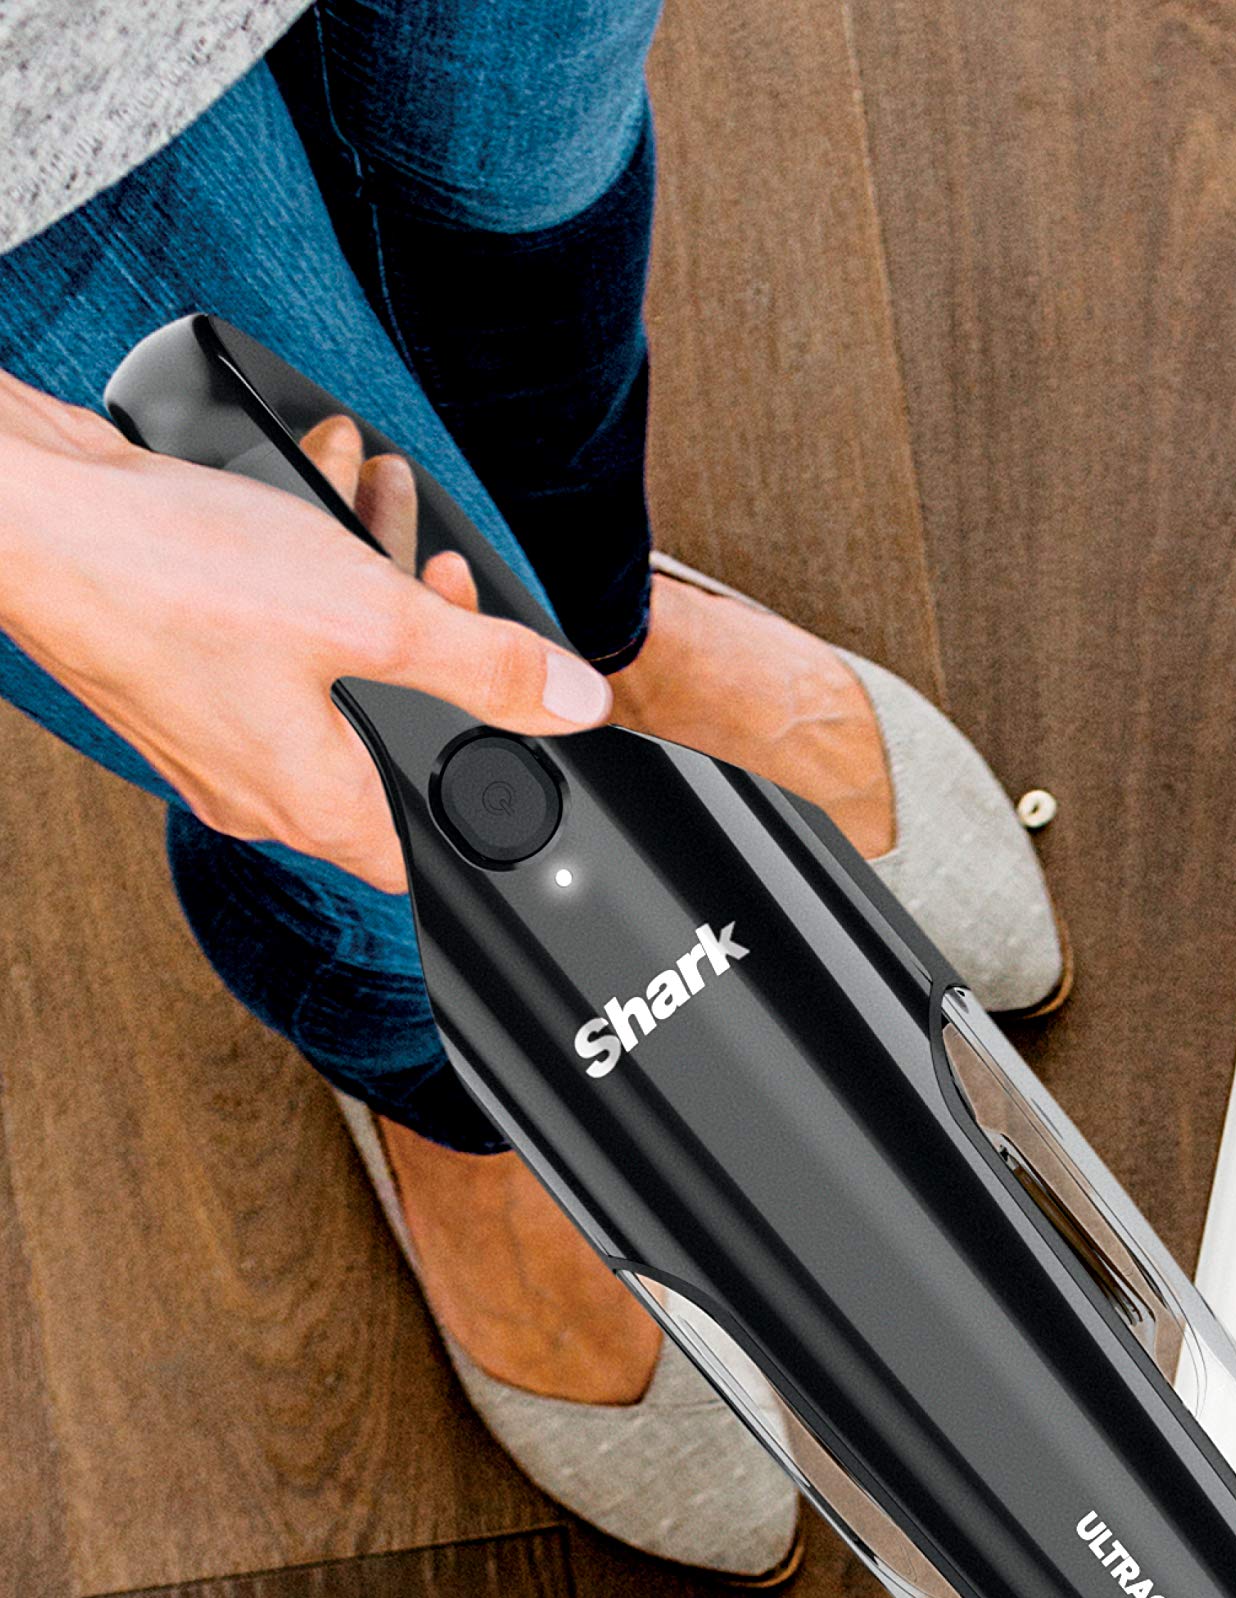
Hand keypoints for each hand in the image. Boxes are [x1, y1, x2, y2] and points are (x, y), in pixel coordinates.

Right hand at [0, 374, 611, 889]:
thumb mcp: (372, 616)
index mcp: (315, 806)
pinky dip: (305, 575)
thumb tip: (574, 704)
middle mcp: (257, 789)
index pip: (431, 853)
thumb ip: (486, 667)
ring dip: (371, 587)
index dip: (486, 801)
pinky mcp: (175, 672)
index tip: (515, 742)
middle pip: (389, 738)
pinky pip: (268, 636)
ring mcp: (209, 733)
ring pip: (327, 670)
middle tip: (452, 585)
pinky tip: (322, 500)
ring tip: (391, 512)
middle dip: (435, 651)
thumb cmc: (168, 575)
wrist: (24, 507)